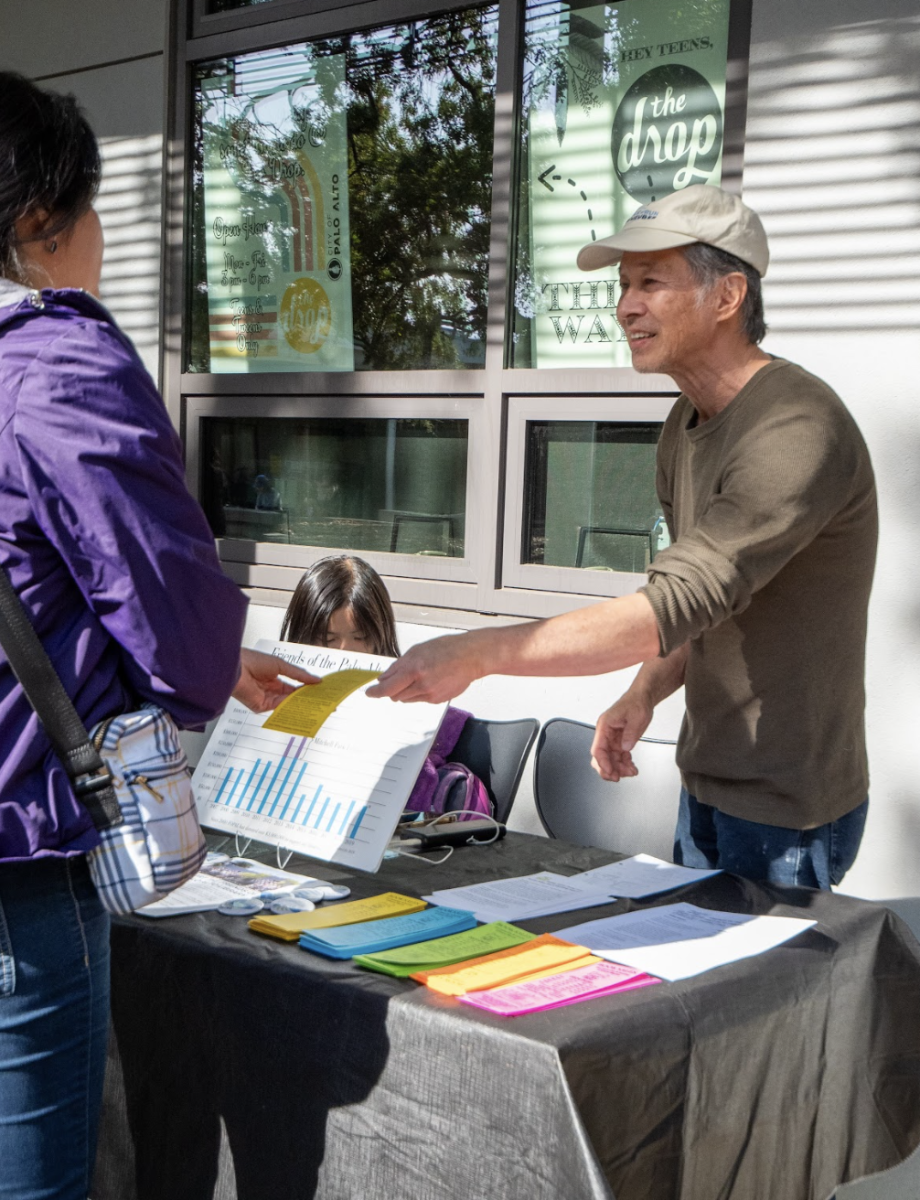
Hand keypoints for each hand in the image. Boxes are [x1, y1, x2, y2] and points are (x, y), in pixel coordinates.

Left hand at [232, 648, 319, 713]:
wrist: (235, 667)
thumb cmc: (253, 661)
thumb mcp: (281, 665)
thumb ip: (299, 675)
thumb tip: (316, 680)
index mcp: (274, 678)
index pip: (294, 687)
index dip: (308, 689)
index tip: (321, 692)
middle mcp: (270, 690)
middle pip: (292, 698)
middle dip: (307, 700)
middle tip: (323, 703)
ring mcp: (266, 699)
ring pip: (287, 704)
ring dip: (301, 705)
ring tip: (318, 706)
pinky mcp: (261, 707)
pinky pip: (278, 709)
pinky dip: (291, 708)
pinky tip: (303, 707)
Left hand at [365, 633, 481, 703]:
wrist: (470, 657)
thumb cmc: (446, 649)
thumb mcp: (417, 650)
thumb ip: (398, 666)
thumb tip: (383, 678)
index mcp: (413, 668)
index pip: (387, 687)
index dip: (375, 692)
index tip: (369, 693)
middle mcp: (421, 684)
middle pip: (395, 695)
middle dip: (392, 689)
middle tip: (396, 680)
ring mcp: (430, 694)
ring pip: (406, 699)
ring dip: (405, 691)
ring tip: (419, 677)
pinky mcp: (437, 700)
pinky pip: (419, 699)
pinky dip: (418, 692)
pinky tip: (430, 680)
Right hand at [591, 690, 653, 781]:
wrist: (643, 698)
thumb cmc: (637, 702)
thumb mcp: (637, 717)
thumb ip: (630, 734)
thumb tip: (625, 748)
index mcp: (605, 725)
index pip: (598, 748)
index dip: (603, 762)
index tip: (611, 772)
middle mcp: (605, 733)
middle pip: (600, 757)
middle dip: (608, 769)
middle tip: (618, 777)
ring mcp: (611, 738)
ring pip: (609, 759)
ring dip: (618, 768)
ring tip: (630, 772)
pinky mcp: (619, 741)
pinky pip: (617, 757)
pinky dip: (624, 764)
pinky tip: (631, 767)